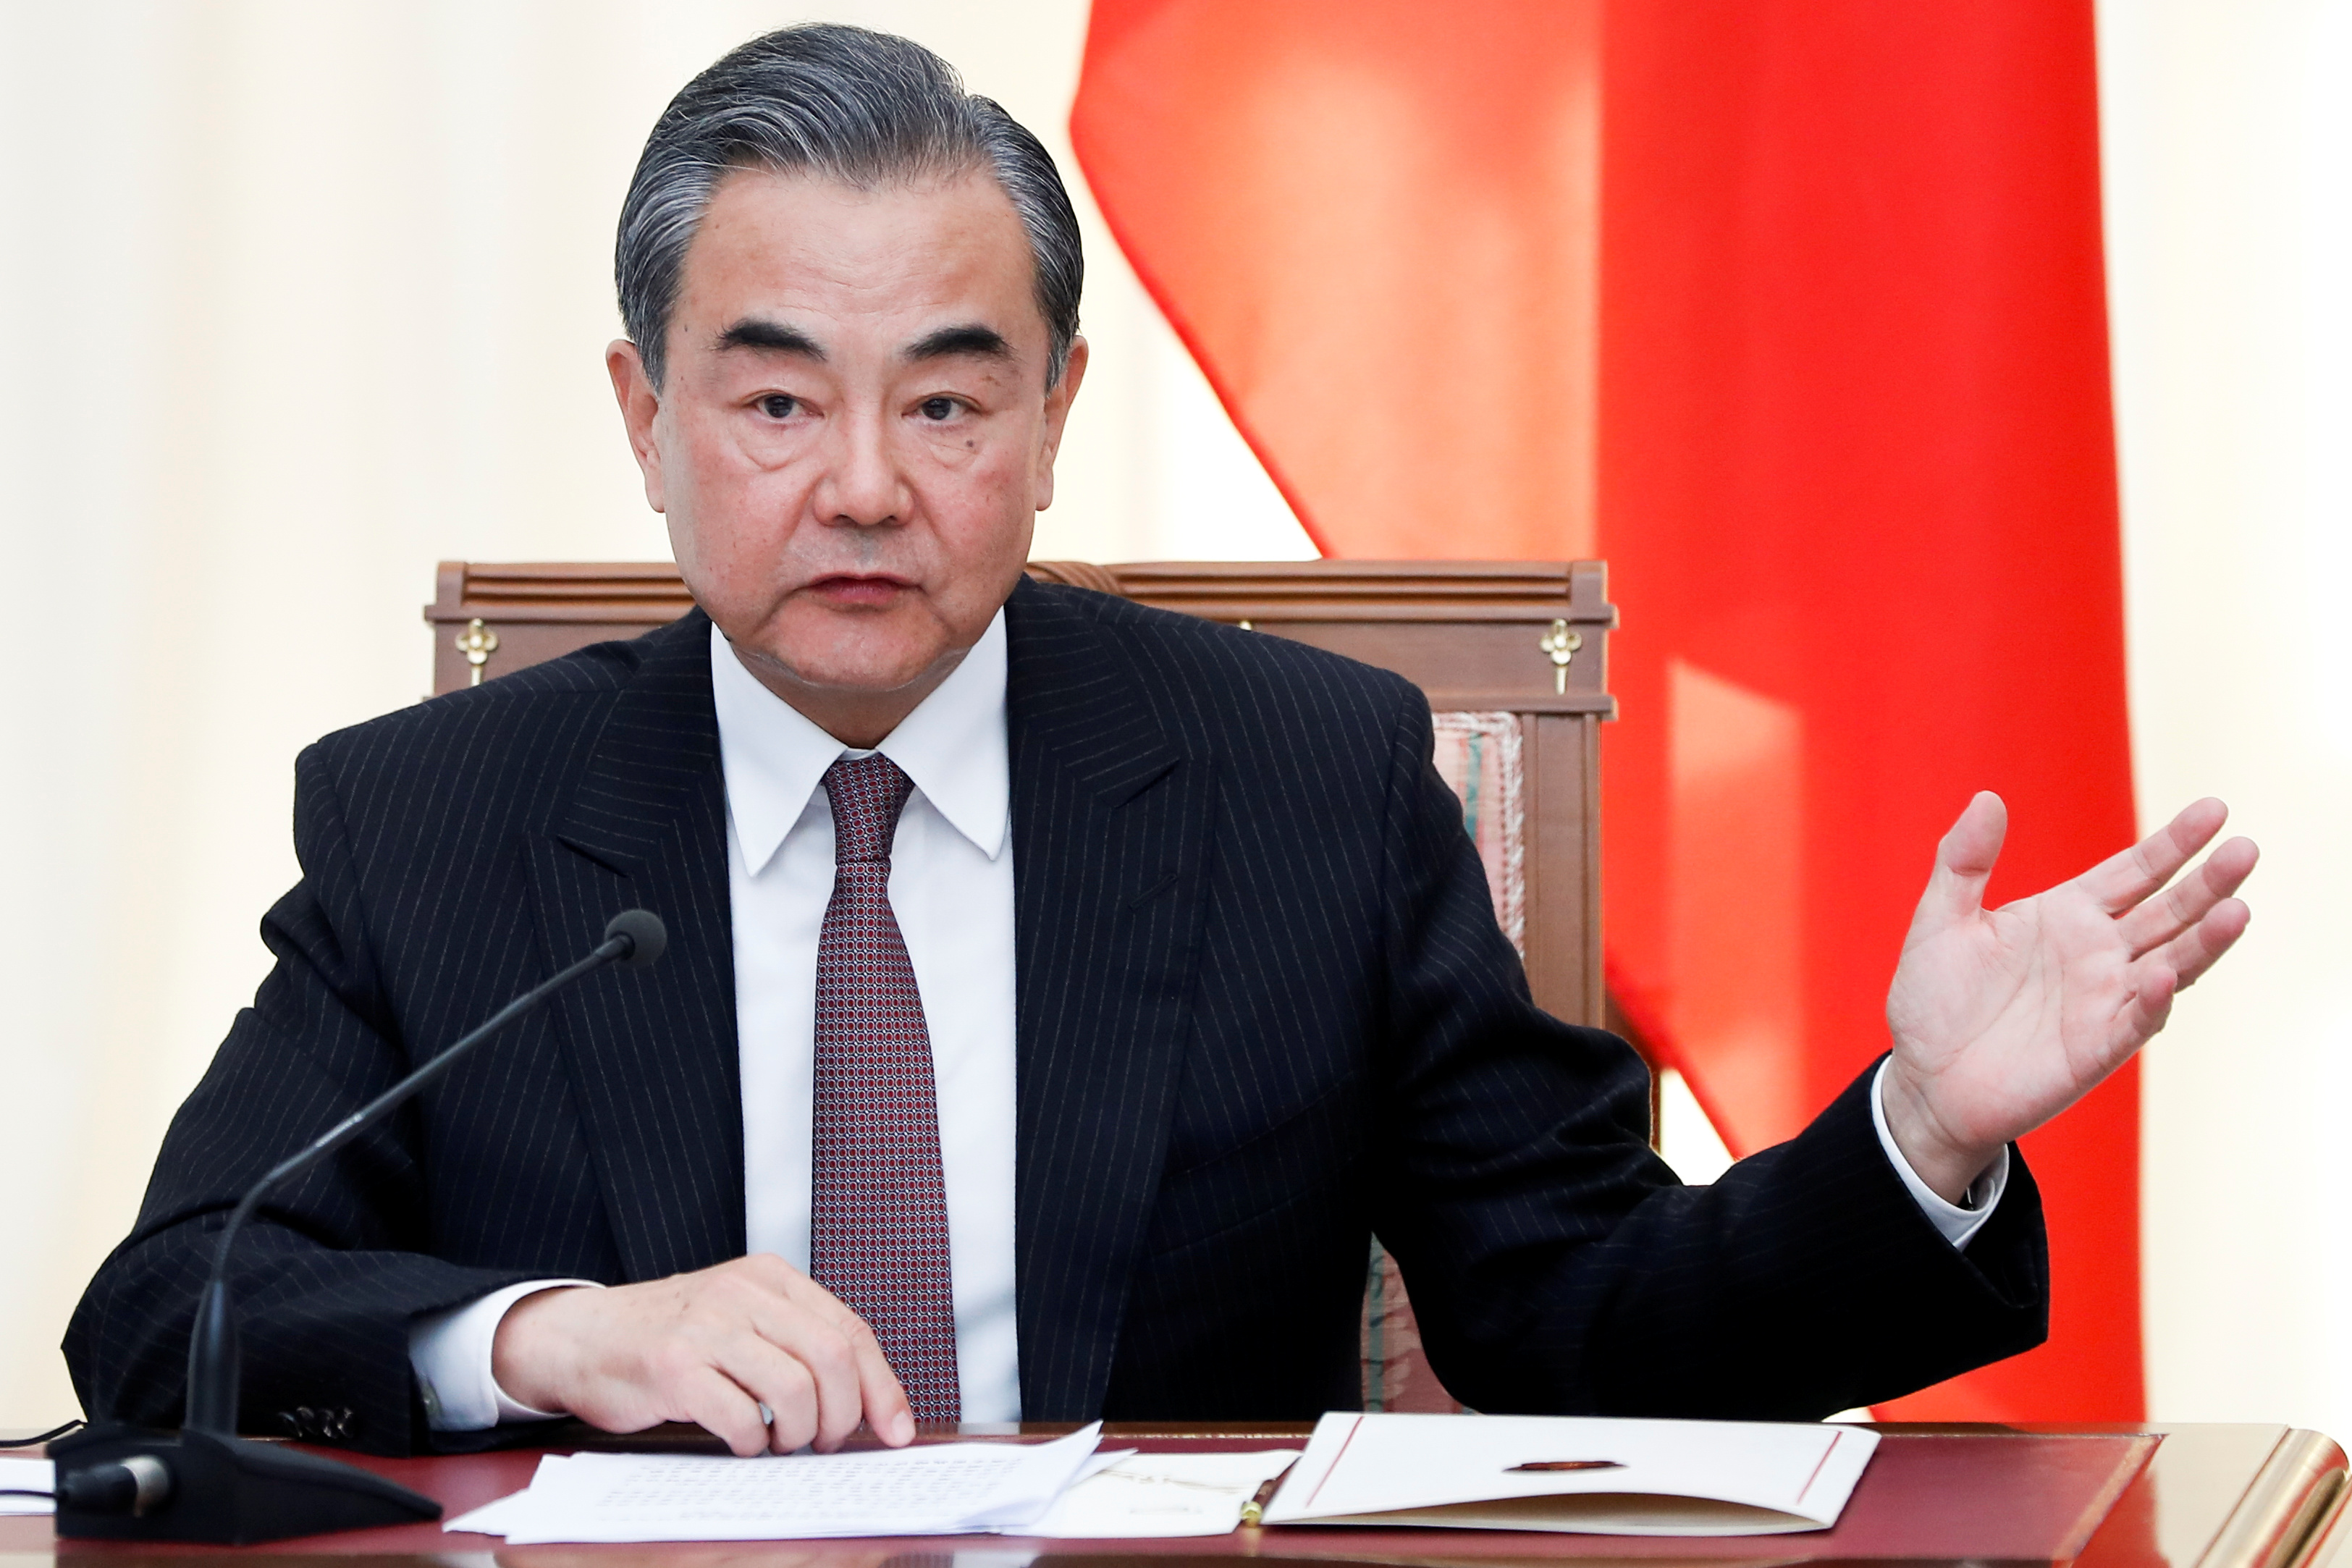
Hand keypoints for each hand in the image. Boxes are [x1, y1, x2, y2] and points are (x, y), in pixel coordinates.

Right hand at [491, 1255, 914, 1455]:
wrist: (583, 1336)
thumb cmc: (672, 1338)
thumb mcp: (741, 1318)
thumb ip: (795, 1342)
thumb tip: (867, 1402)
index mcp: (770, 1277)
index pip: (849, 1330)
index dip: (882, 1386)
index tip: (897, 1429)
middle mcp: (743, 1294)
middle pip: (831, 1358)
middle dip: (843, 1414)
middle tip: (825, 1441)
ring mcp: (707, 1327)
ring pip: (794, 1388)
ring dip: (798, 1432)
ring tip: (781, 1443)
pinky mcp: (673, 1366)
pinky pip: (739, 1415)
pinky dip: (751, 1442)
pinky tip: (741, 1441)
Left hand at [1880, 793, 2255, 1202]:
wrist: (1924, 1080)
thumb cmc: (1934, 999)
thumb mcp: (1940, 920)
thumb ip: (1964, 861)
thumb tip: (1987, 796)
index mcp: (2068, 914)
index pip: (2135, 871)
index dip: (2174, 843)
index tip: (2215, 809)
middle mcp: (2098, 953)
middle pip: (2168, 911)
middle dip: (2207, 882)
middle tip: (2244, 849)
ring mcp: (2103, 1000)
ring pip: (2170, 963)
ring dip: (2204, 940)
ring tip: (2237, 907)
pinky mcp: (2096, 1048)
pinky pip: (2134, 1020)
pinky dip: (2151, 999)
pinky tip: (2161, 975)